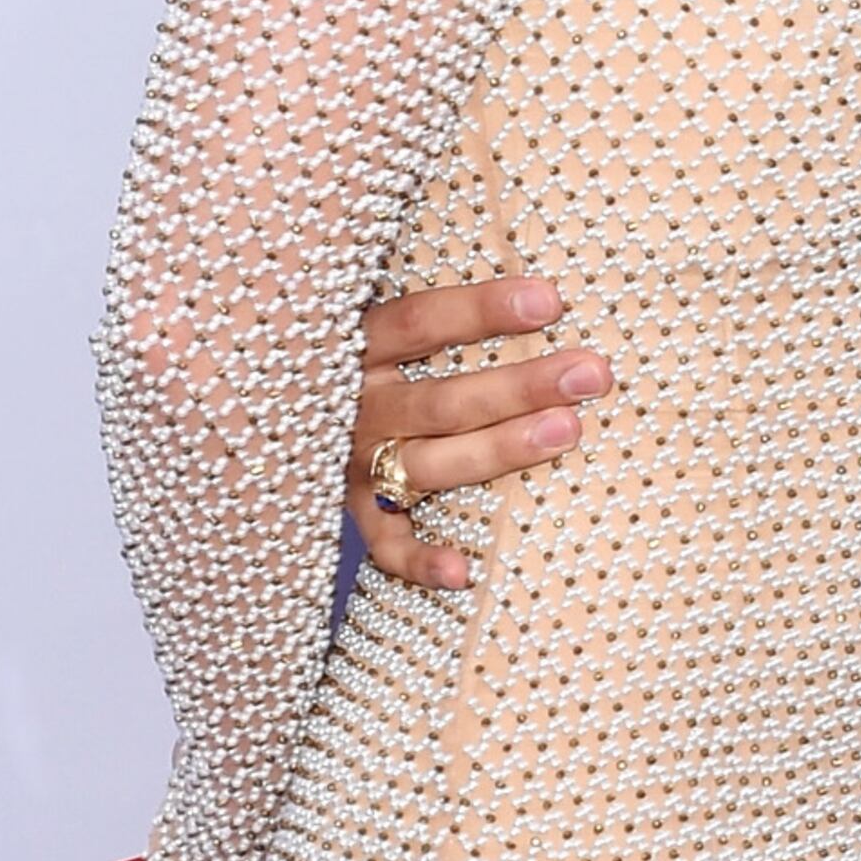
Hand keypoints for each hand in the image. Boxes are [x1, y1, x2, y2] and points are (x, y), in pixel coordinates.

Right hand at [344, 275, 609, 585]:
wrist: (269, 419)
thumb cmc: (361, 360)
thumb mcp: (375, 324)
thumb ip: (429, 313)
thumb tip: (533, 287)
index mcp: (356, 347)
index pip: (419, 322)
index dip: (481, 311)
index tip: (550, 301)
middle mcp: (354, 406)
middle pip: (441, 400)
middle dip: (520, 386)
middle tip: (591, 373)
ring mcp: (351, 463)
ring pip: (428, 463)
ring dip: (498, 450)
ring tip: (566, 432)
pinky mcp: (353, 512)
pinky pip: (385, 544)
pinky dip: (420, 561)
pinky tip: (464, 572)